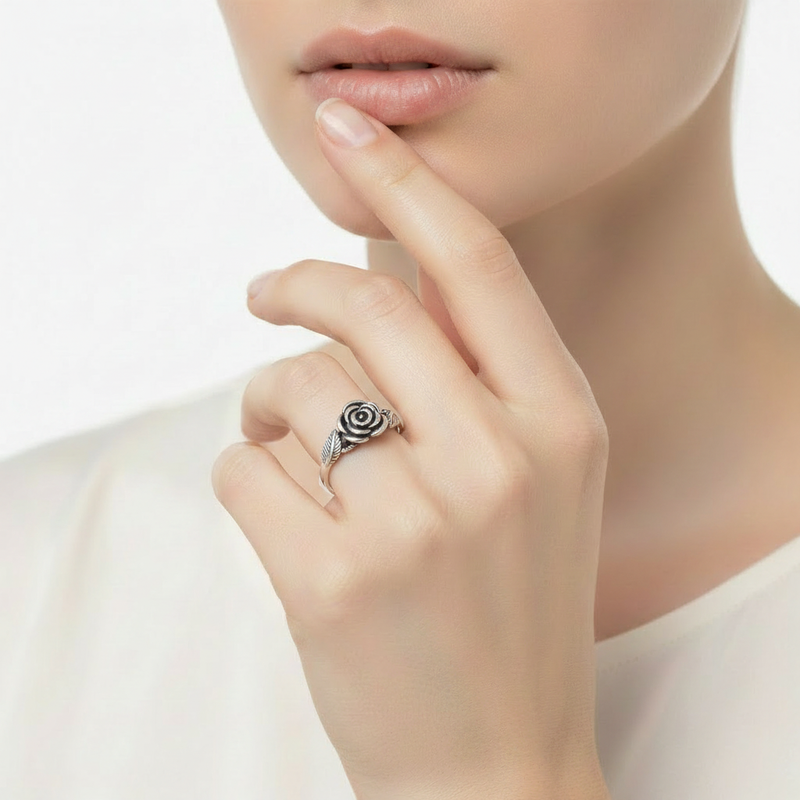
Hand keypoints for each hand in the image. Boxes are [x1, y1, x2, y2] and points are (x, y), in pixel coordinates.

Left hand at [212, 98, 610, 799]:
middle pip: (359, 303)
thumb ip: (481, 374)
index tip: (348, 127)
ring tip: (299, 456)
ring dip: (273, 405)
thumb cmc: (513, 608)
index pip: (474, 260)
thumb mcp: (542, 478)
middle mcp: (497, 459)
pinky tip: (288, 518)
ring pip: (289, 384)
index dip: (405, 176)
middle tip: (261, 289)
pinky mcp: (328, 580)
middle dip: (293, 281)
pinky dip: (247, 472)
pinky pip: (243, 463)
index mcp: (561, 422)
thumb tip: (388, 273)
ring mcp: (412, 522)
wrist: (493, 760)